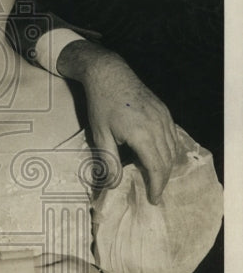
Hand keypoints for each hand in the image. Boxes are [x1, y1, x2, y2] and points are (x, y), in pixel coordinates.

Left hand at [56, 43, 177, 203]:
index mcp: (142, 134)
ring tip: (156, 179)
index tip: (153, 199)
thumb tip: (115, 185)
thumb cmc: (101, 104)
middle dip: (162, 180)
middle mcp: (158, 126)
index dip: (156, 186)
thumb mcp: (100, 135)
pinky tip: (160, 158)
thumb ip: (110, 162)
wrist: (109, 74)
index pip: (156, 167)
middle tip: (154, 193)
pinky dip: (169, 151)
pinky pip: (173, 136)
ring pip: (173, 149)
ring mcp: (164, 117)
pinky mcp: (164, 111)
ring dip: (167, 166)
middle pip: (167, 161)